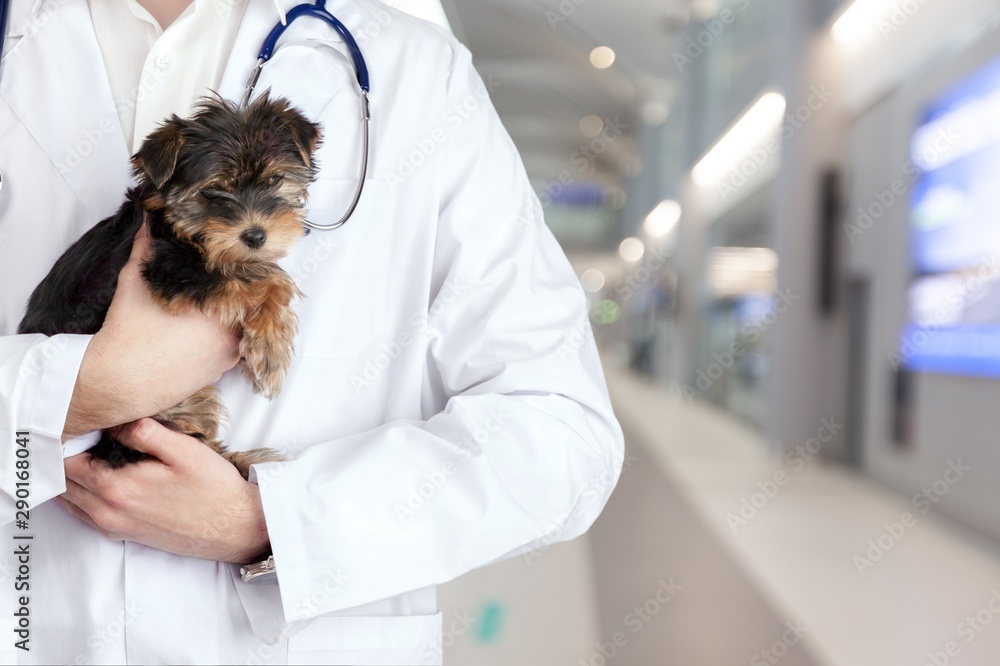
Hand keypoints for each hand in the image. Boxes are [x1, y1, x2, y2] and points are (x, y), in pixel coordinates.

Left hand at [56, 418, 270, 562]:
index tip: (80, 421)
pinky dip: (80, 494)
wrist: (232, 527)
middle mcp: (107, 511)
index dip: (67, 439)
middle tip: (79, 433)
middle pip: (62, 481)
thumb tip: (114, 423)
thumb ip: (144, 432)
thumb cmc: (212, 488)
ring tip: (85, 451)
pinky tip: (98, 476)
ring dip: (69, 476)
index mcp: (117, 487)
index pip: (66, 461)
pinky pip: (83, 513)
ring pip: (69, 499)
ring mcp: (113, 526)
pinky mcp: (122, 534)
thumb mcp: (184, 450)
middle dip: (63, 457)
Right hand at [63, 223, 241, 440]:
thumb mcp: (135, 281)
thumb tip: (150, 221)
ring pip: (242, 327)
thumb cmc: (126, 332)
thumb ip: (147, 248)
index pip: (245, 279)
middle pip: (247, 304)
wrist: (117, 382)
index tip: (234, 258)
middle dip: (237, 291)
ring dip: (233, 316)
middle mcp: (230, 331)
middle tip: (223, 281)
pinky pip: (233, 349)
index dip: (241, 266)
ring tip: (214, 304)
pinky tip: (206, 330)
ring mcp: (228, 354)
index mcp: (216, 306)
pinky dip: (224, 338)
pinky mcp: (220, 373)